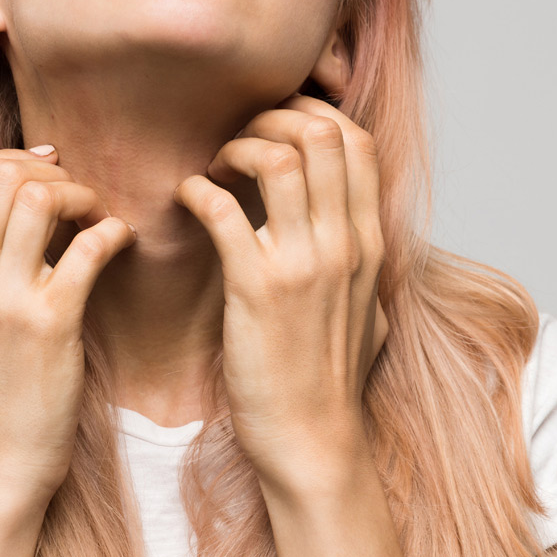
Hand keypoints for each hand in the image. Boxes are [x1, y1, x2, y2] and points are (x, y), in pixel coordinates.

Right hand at [0, 145, 136, 504]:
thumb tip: (2, 218)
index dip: (2, 158)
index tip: (39, 169)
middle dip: (47, 172)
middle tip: (76, 194)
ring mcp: (2, 301)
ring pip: (37, 199)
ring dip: (78, 194)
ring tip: (95, 215)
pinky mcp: (49, 325)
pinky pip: (86, 248)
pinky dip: (112, 231)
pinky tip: (120, 241)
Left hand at [172, 93, 387, 491]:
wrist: (312, 439)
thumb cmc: (329, 378)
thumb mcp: (367, 309)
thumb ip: (360, 262)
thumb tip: (353, 231)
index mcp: (369, 243)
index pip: (358, 143)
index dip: (313, 117)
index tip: (276, 128)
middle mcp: (343, 244)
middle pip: (322, 135)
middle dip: (273, 119)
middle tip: (239, 139)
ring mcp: (303, 264)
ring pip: (278, 159)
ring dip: (237, 147)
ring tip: (216, 167)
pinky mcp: (257, 288)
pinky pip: (224, 210)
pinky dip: (199, 190)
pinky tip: (188, 199)